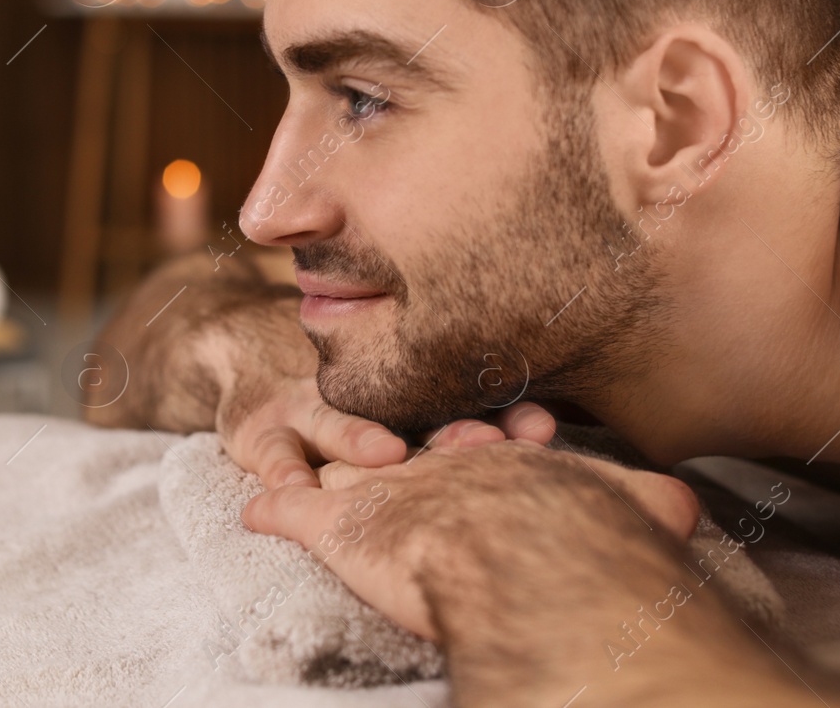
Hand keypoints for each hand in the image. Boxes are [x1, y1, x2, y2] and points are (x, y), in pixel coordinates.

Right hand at [209, 316, 558, 489]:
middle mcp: (362, 401)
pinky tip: (293, 486)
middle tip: (484, 444)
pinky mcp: (259, 432)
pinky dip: (282, 471)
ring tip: (386, 455)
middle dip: (444, 430)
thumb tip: (593, 480)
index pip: (464, 406)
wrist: (246, 354)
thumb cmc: (347, 406)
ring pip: (338, 424)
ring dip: (361, 439)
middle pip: (407, 412)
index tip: (543, 430)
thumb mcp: (406, 413)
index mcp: (408, 401)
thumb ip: (479, 439)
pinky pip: (273, 453)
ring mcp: (309, 412)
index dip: (504, 417)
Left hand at [240, 439, 700, 641]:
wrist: (524, 548)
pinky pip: (289, 506)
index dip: (485, 446)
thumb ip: (654, 504)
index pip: (478, 449)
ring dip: (338, 466)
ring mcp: (380, 492)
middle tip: (437, 452)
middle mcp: (434, 469)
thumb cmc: (581, 532)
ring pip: (346, 467)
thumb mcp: (638, 510)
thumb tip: (687, 506)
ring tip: (330, 468)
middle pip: (410, 451)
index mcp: (494, 464)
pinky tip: (257, 508)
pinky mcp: (333, 523)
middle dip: (414, 449)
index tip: (505, 445)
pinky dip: (274, 507)